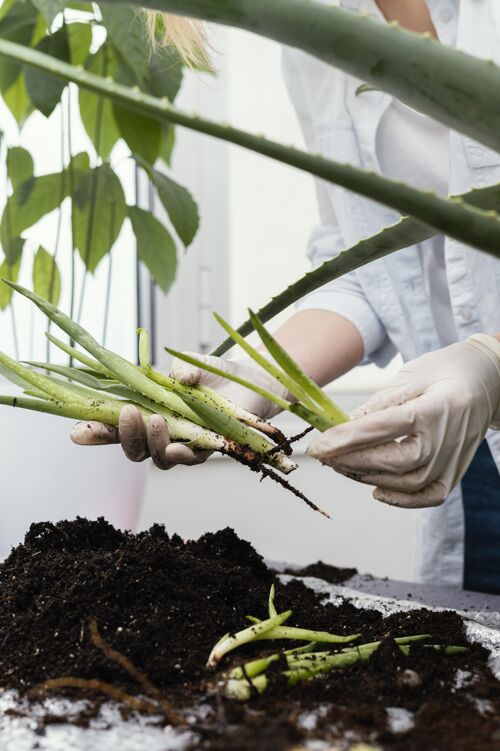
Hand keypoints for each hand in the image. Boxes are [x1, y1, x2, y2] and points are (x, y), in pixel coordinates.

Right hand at [71, 354, 285, 468]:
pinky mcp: (207, 449)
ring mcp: (182, 443)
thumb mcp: (191, 364)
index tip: (77, 431)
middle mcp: (160, 433)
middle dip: (124, 436)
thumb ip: (179, 370)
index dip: (96, 432)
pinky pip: (191, 459)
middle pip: (132, 448)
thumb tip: (176, 379)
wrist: (249, 382)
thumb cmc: (212, 373)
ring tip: (156, 422)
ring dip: (153, 443)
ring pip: (157, 458)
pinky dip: (183, 453)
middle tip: (126, 415)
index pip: (115, 426)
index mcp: (146, 411)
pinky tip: (177, 447)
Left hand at [308, 335, 499, 507]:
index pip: (383, 428)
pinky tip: (375, 489)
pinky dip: (400, 499)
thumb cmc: (445, 371)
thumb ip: (378, 404)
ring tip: (340, 464)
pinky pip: (427, 496)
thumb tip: (345, 428)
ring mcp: (453, 460)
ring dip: (367, 476)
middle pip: (394, 461)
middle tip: (323, 454)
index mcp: (435, 407)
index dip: (346, 438)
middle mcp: (446, 439)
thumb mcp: (410, 376)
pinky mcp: (454, 472)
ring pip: (405, 482)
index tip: (317, 445)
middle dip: (350, 460)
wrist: (488, 381)